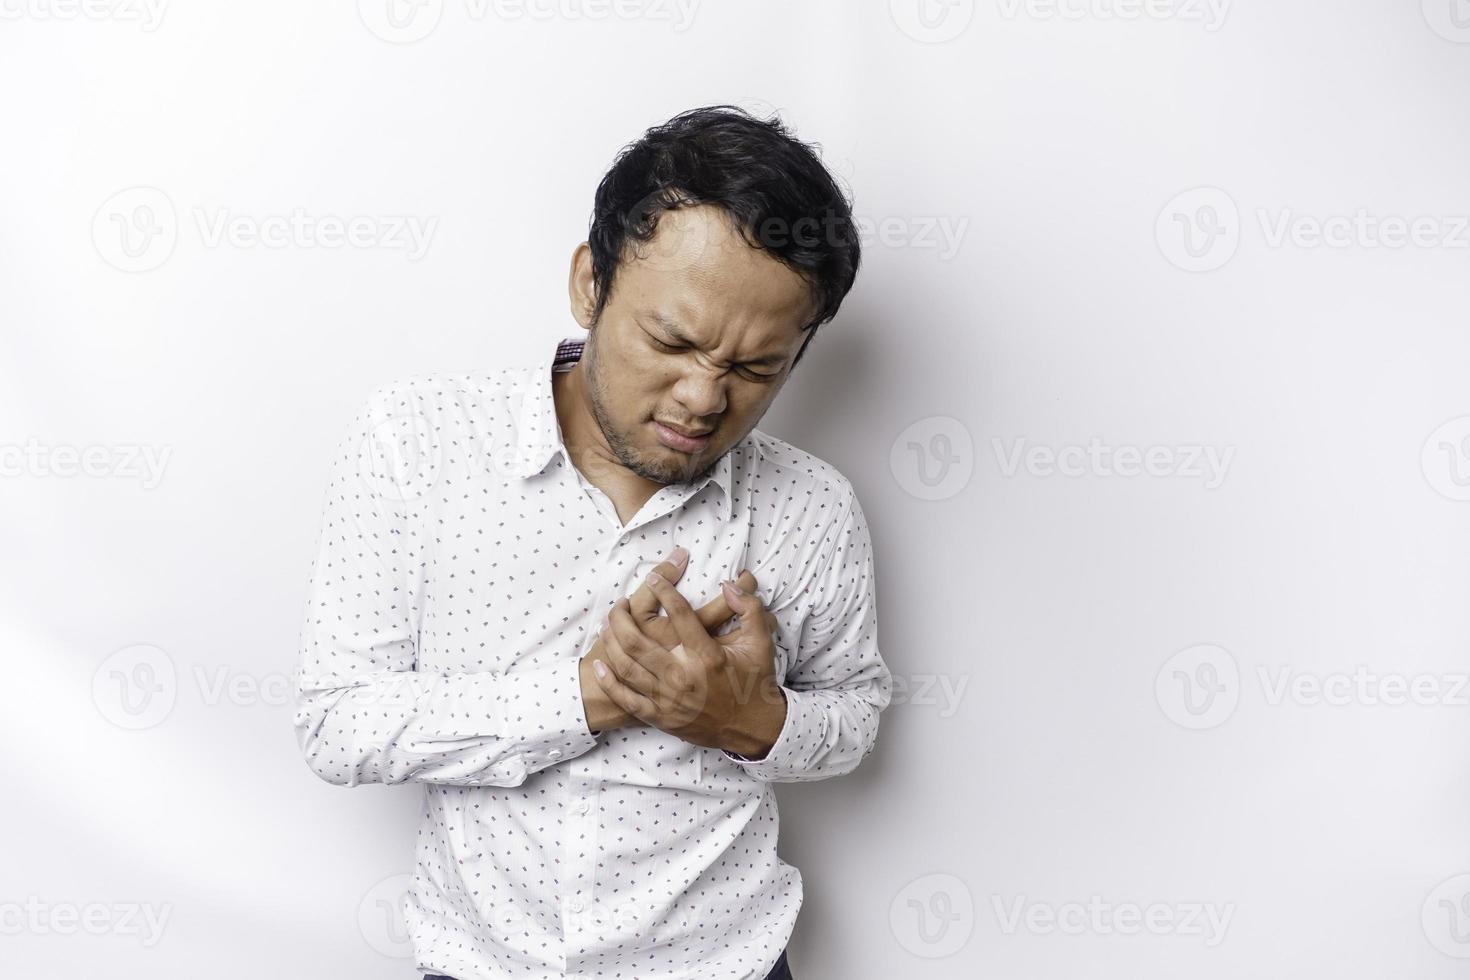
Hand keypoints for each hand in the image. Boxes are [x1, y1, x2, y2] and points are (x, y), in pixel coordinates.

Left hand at [591, 567, 786, 756]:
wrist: (751, 728)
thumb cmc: (755, 681)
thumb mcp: (760, 642)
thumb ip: (748, 608)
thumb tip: (729, 585)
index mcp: (707, 656)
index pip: (680, 614)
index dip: (664, 590)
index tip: (653, 577)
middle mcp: (684, 677)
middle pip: (637, 641)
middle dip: (621, 617)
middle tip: (619, 604)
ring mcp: (669, 699)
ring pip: (627, 666)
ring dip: (610, 643)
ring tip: (606, 625)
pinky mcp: (661, 717)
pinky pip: (626, 699)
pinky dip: (609, 682)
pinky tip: (599, 665)